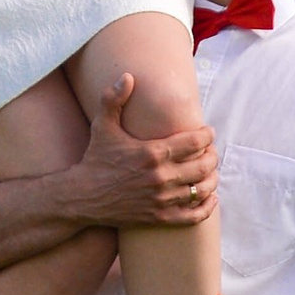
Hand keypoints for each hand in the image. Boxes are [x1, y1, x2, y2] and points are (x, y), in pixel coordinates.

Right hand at [74, 73, 216, 229]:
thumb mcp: (102, 126)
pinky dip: (207, 207)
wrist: (82, 196)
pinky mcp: (159, 217)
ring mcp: (161, 199)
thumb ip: (114, 99)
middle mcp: (160, 177)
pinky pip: (193, 216)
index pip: (195, 142)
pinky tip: (210, 198)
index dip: (207, 135)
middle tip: (210, 151)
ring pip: (201, 190)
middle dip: (212, 156)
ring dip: (212, 179)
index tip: (208, 132)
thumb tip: (128, 76)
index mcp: (152, 152)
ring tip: (211, 172)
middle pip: (203, 165)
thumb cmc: (95, 159)